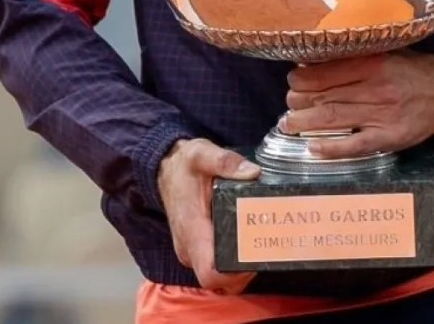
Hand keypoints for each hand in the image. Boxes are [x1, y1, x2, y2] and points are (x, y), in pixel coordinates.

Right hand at [157, 138, 260, 292]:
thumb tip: (253, 172)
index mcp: (192, 231)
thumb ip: (226, 161)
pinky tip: (249, 241)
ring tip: (261, 244)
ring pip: (219, 275)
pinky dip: (232, 260)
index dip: (234, 274)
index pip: (210, 273)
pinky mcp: (195, 246)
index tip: (256, 257)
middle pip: (220, 280)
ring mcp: (191, 249)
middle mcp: (189, 248)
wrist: (165, 168)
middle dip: (245, 271)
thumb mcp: (202, 154)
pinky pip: (215, 263)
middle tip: (267, 248)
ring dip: (240, 268)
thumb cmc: (183, 165)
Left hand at [282, 51, 433, 159]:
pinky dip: (332, 148)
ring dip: (306, 123)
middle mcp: (376, 89)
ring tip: (288, 124)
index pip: (328, 72)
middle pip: (326, 96)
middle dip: (300, 101)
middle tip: (289, 104)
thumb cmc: (411, 70)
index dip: (304, 78)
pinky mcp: (388, 138)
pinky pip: (356, 145)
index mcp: (375, 64)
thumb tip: (314, 62)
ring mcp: (382, 116)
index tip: (293, 80)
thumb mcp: (387, 52)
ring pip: (334, 119)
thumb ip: (356, 56)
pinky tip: (313, 148)